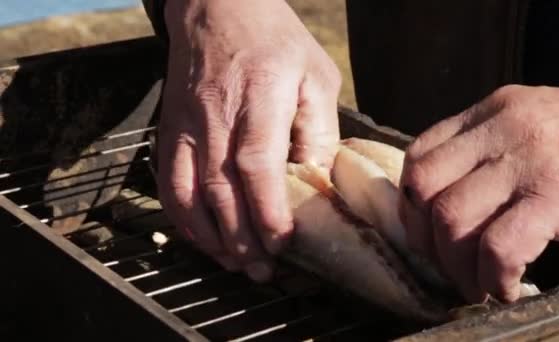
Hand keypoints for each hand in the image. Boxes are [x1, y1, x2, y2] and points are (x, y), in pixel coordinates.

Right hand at [156, 0, 340, 281]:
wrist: (216, 7)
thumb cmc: (272, 38)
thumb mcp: (315, 74)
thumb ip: (319, 127)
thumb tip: (317, 178)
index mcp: (259, 95)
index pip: (257, 163)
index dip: (267, 210)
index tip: (282, 242)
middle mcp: (216, 114)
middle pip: (221, 189)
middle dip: (242, 238)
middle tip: (262, 269)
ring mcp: (187, 124)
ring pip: (189, 192)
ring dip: (210, 236)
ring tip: (234, 262)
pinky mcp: (170, 130)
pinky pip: (168, 181)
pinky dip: (182, 217)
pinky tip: (201, 237)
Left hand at [399, 85, 558, 302]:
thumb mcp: (534, 124)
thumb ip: (488, 149)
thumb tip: (443, 202)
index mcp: (492, 111)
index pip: (420, 154)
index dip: (411, 203)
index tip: (424, 234)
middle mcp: (502, 128)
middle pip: (425, 187)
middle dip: (426, 239)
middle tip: (448, 266)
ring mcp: (528, 160)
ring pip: (452, 219)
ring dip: (457, 266)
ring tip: (478, 284)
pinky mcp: (557, 194)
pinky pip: (499, 246)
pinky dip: (494, 277)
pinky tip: (507, 287)